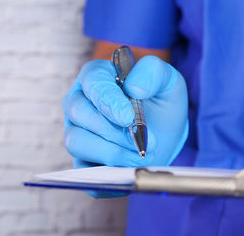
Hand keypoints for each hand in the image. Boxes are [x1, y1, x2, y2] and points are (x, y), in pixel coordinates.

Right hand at [62, 56, 187, 195]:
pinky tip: (128, 166)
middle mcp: (79, 102)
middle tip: (142, 140)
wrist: (162, 136)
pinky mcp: (80, 159)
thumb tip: (133, 87)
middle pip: (79, 111)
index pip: (92, 82)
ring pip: (76, 140)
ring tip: (139, 155)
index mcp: (96, 77)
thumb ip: (153, 72)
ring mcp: (76, 131)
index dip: (107, 99)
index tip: (127, 117)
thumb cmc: (159, 104)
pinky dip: (106, 171)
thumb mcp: (167, 81)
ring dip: (110, 151)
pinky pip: (81, 169)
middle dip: (111, 129)